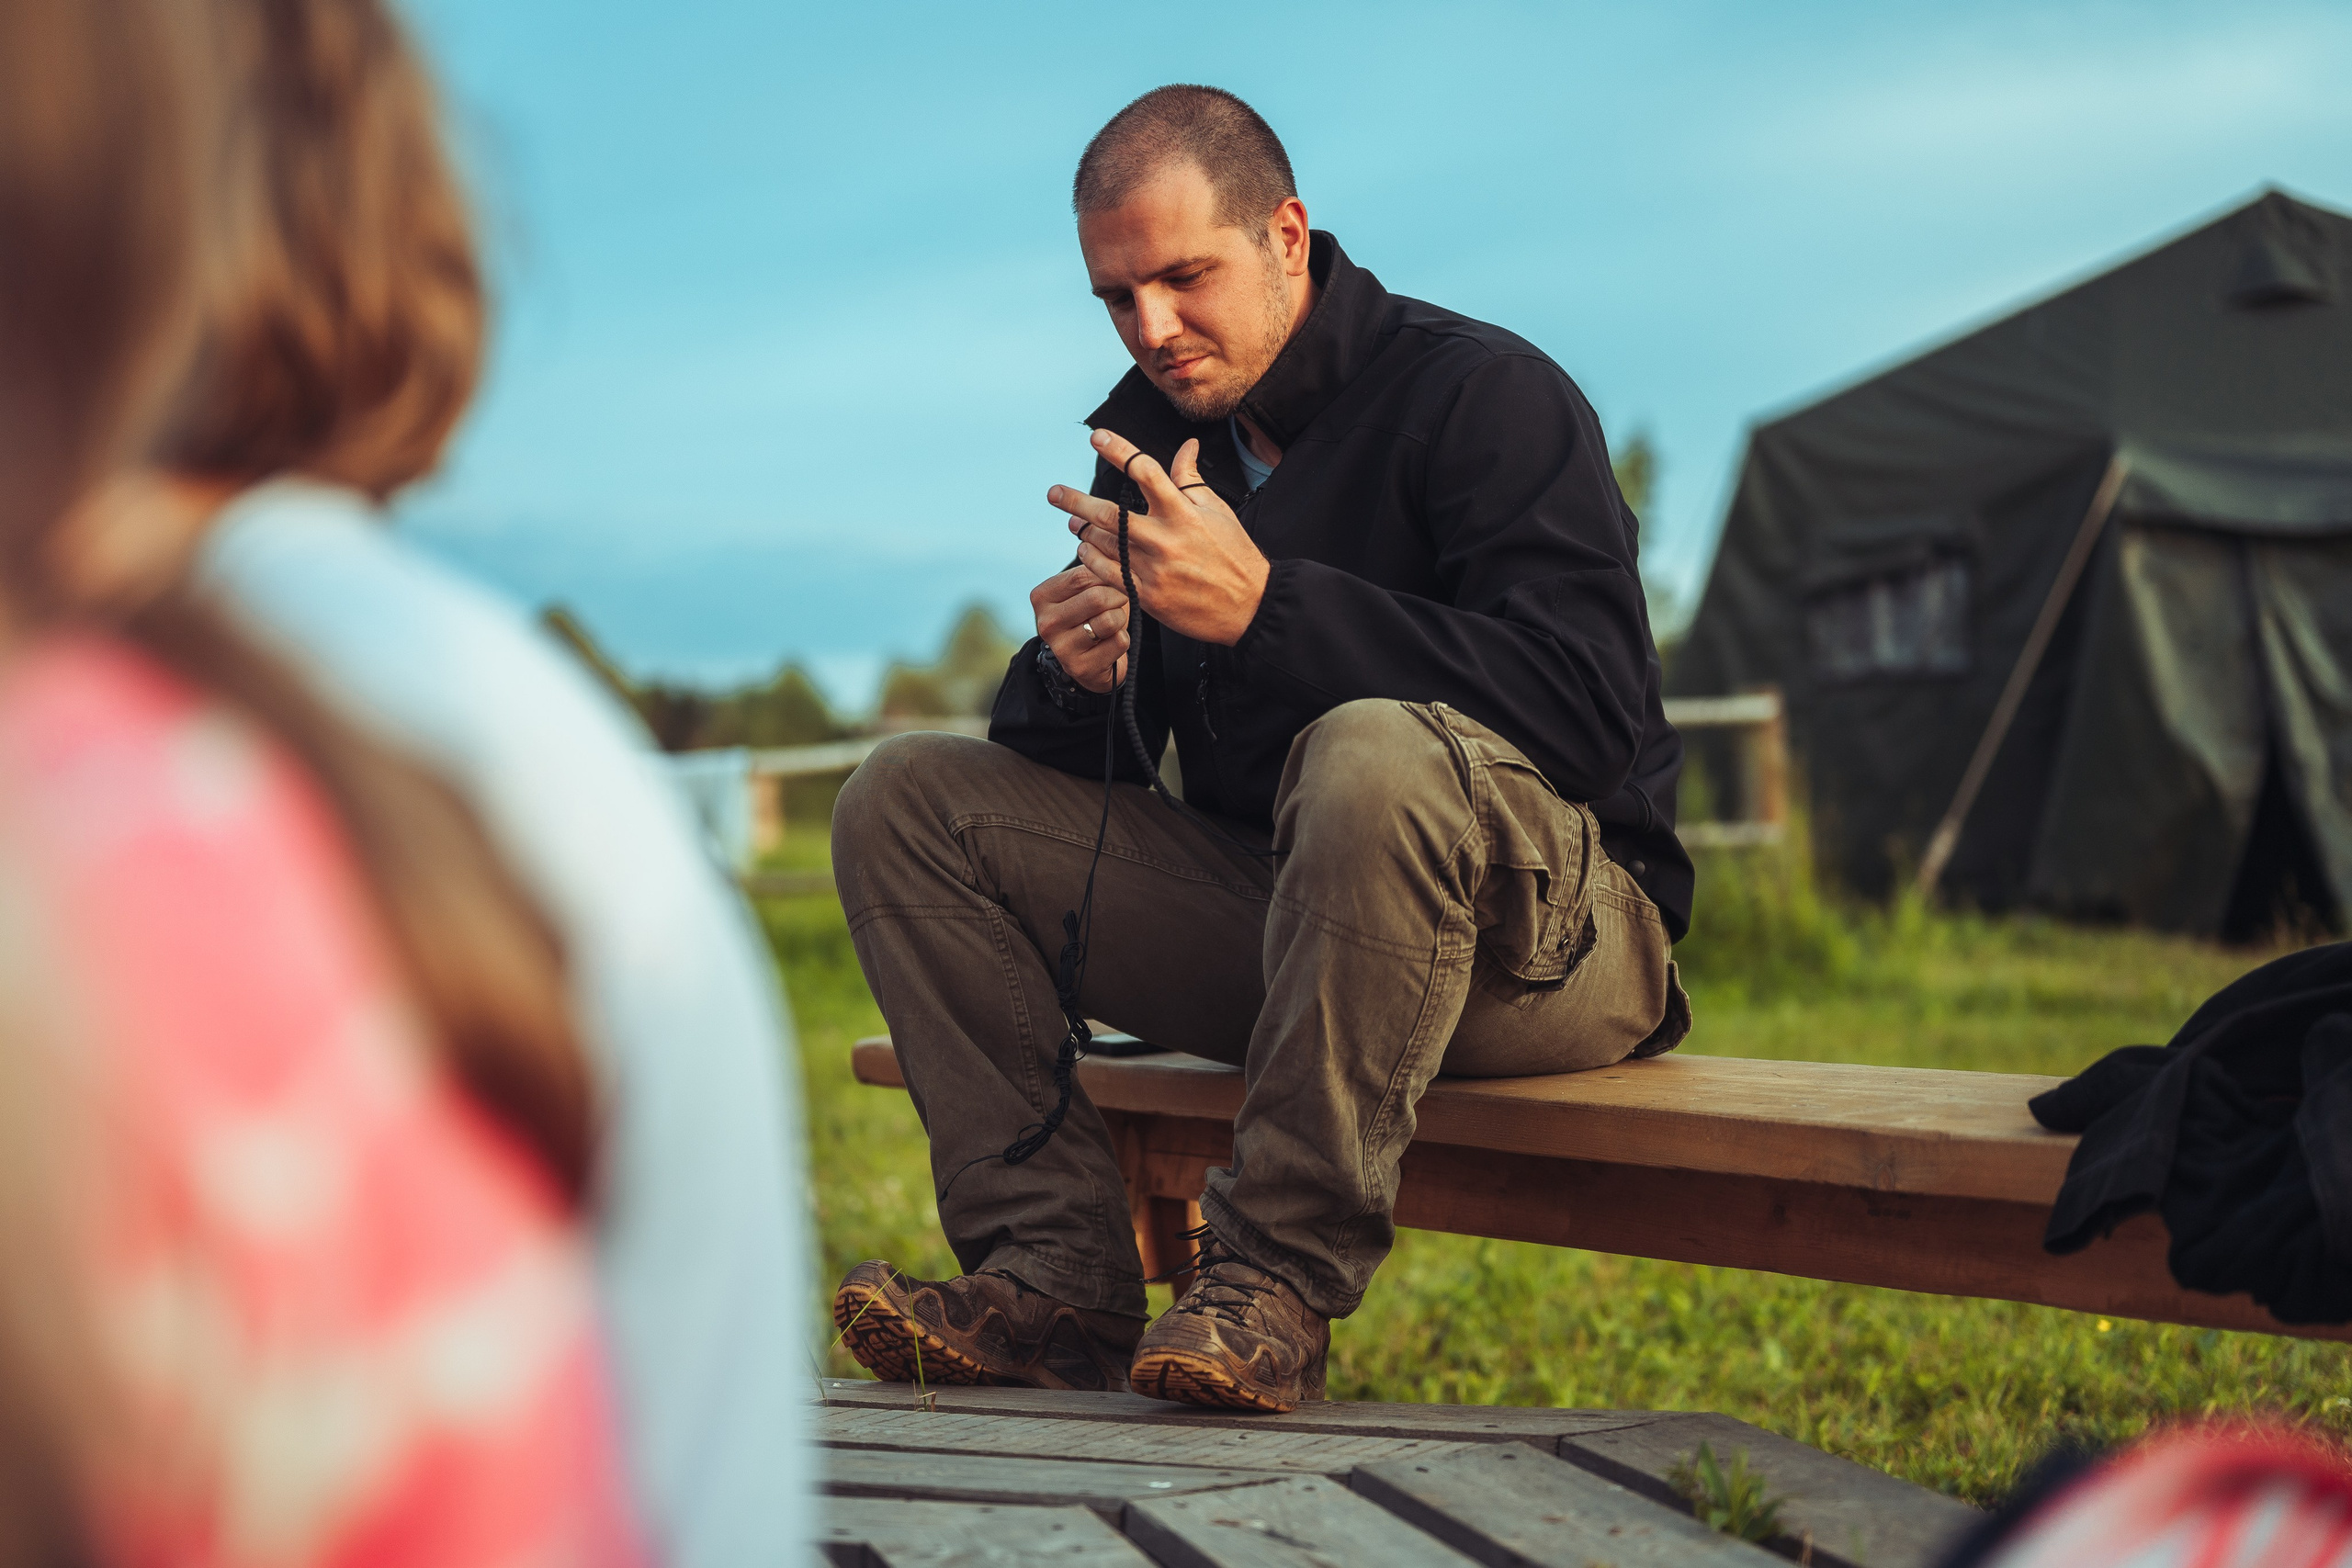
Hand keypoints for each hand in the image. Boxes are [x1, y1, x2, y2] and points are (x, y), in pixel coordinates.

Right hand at [1029, 564, 1129, 693]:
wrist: (1089, 661)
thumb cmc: (1090, 615)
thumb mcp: (1085, 589)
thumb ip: (1095, 570)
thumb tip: (1118, 553)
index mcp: (1041, 597)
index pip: (1082, 576)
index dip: (1107, 575)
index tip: (1115, 580)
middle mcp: (1046, 623)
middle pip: (1097, 597)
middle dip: (1117, 597)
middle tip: (1119, 601)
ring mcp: (1062, 648)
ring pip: (1110, 620)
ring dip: (1121, 618)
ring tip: (1113, 622)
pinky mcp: (1082, 667)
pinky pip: (1120, 641)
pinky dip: (1124, 639)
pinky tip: (1111, 642)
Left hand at [1046, 430, 1270, 646]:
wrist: (1249, 606)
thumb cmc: (1235, 555)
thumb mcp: (1217, 511)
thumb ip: (1191, 479)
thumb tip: (1187, 446)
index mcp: (1182, 512)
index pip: (1144, 471)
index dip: (1117, 450)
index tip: (1096, 437)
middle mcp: (1164, 538)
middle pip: (1109, 514)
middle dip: (1076, 502)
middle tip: (1054, 493)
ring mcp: (1153, 569)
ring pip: (1105, 544)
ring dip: (1084, 530)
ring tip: (1073, 522)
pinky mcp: (1148, 596)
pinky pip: (1108, 574)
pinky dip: (1092, 559)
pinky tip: (1085, 549)